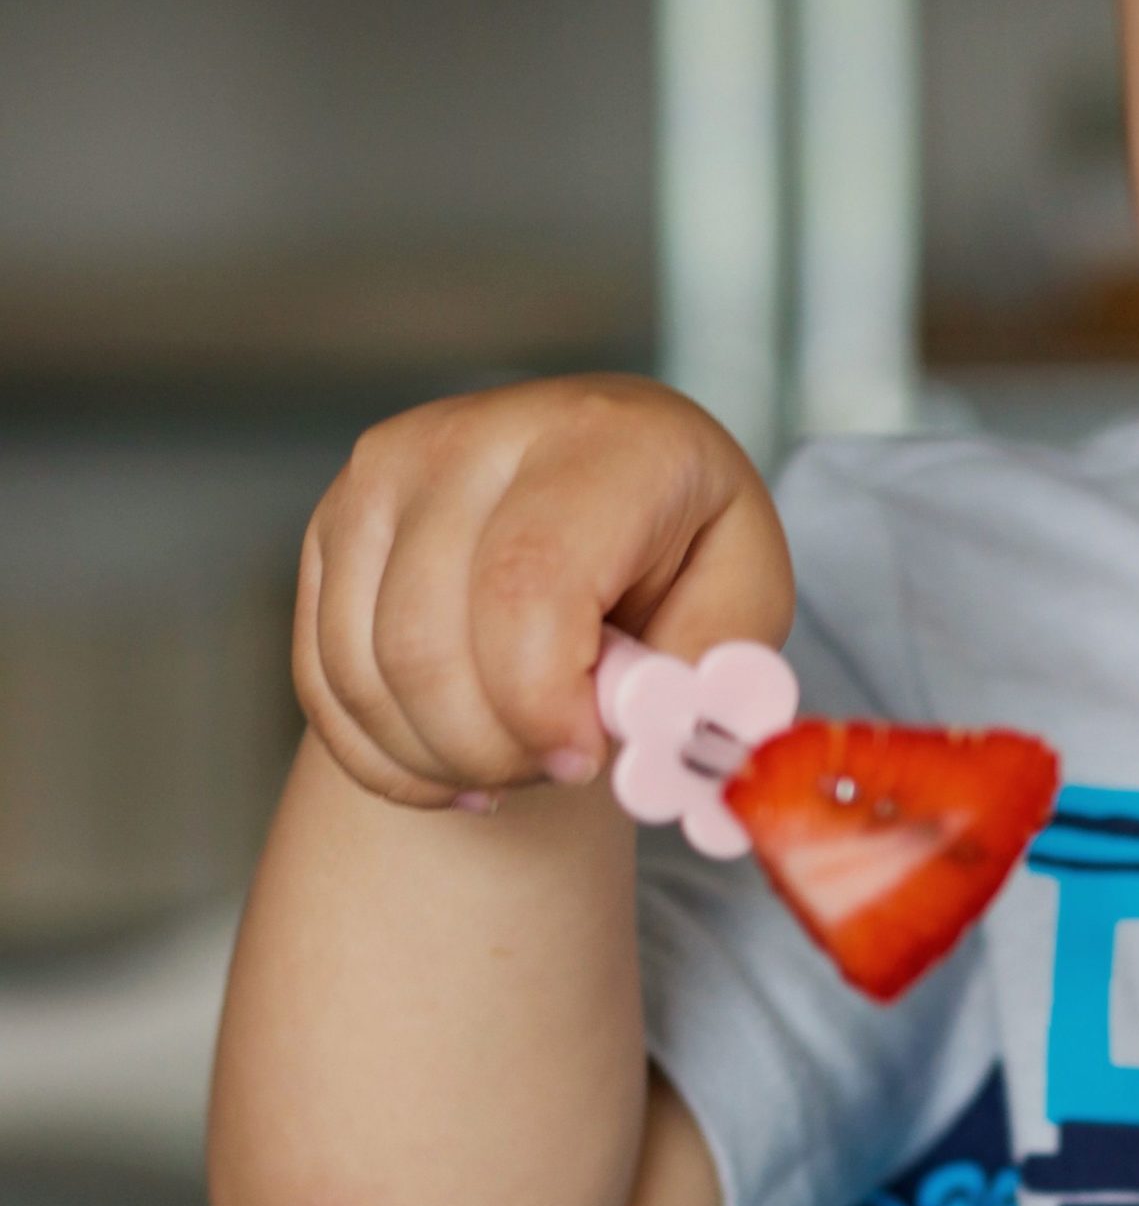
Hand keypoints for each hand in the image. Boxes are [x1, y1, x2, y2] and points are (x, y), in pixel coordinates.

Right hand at [293, 374, 795, 811]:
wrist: (608, 493)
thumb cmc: (683, 550)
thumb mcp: (745, 600)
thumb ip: (714, 673)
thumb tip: (659, 736)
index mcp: (599, 442)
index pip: (525, 588)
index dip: (540, 705)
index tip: (585, 758)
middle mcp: (472, 437)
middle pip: (428, 646)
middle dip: (492, 752)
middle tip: (558, 767)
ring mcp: (386, 476)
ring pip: (367, 674)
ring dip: (443, 762)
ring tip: (516, 764)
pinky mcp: (334, 526)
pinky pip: (326, 683)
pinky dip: (387, 758)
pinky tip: (456, 768)